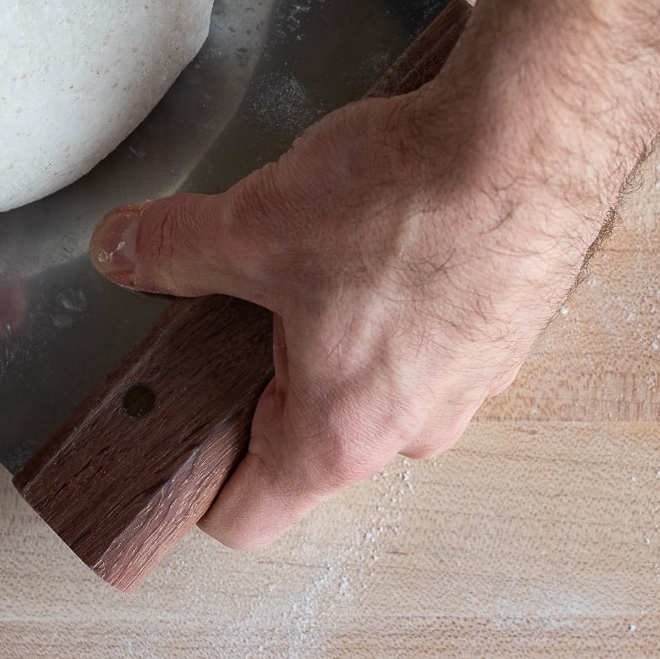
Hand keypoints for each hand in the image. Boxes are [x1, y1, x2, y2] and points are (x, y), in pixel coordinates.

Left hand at [90, 78, 606, 547]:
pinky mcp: (511, 330)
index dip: (195, 480)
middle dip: (271, 373)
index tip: (176, 426)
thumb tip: (124, 251)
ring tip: (332, 245)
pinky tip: (397, 224)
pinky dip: (407, 298)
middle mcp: (415, 432)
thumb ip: (174, 248)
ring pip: (378, 384)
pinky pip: (435, 338)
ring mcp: (474, 385)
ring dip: (344, 330)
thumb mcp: (255, 222)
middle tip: (248, 293)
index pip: (246, 518)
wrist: (535, 140)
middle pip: (311, 440)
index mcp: (340, 437)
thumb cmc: (412, 201)